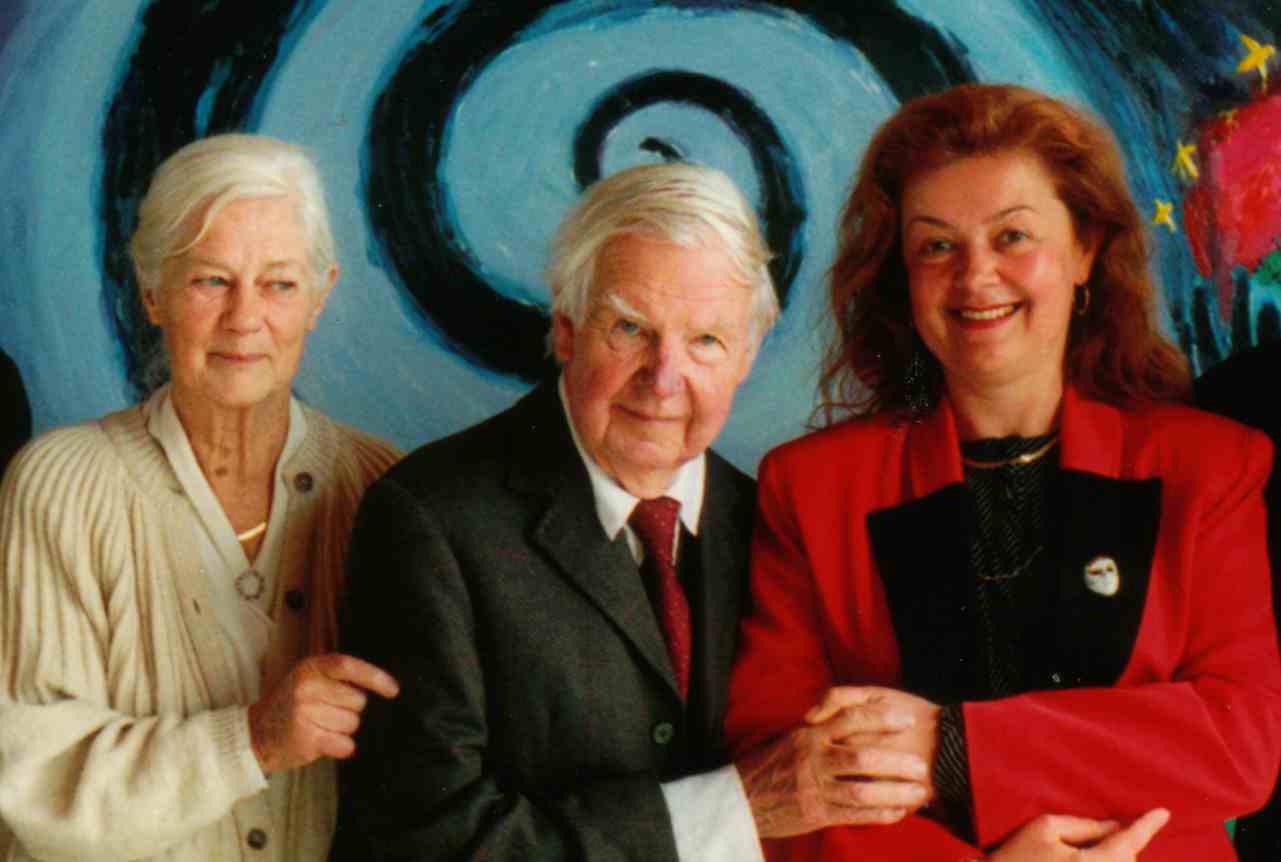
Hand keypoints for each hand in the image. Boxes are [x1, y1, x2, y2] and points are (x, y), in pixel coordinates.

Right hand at [248, 653, 398, 772]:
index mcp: (310, 668)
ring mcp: (305, 713)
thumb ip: (336, 677)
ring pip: (353, 724)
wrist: (255, 734)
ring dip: (342, 729)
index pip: (349, 666)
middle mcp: (307, 687)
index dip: (375, 677)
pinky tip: (321, 742)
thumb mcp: (307, 679)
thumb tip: (380, 684)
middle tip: (326, 713)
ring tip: (319, 727)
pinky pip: (345, 744)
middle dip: (350, 710)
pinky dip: (340, 747)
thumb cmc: (290, 705)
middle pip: (357, 701)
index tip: (393, 690)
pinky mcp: (307, 738)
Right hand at [736, 689, 930, 837]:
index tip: (906, 719)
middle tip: (921, 763)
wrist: (741, 797)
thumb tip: (854, 714)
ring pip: (862, 789)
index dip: (882, 717)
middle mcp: (814, 758)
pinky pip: (854, 814)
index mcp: (810, 733)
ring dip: (895, 791)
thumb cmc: (771, 765)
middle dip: (896, 760)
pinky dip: (879, 814)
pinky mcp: (816, 813)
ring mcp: (815, 787)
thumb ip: (821, 727)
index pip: (851, 718)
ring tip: (919, 792)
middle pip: (863, 756)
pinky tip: (899, 813)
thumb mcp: (792, 736)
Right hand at [987, 809, 1169, 860]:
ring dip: (1113, 859)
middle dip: (1122, 848)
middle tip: (1100, 838)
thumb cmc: (1018, 857)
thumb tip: (1116, 827)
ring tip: (1079, 855)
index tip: (1163, 813)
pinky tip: (1084, 859)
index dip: (1147, 827)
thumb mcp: (1046, 829)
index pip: (1128, 843)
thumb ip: (1084, 826)